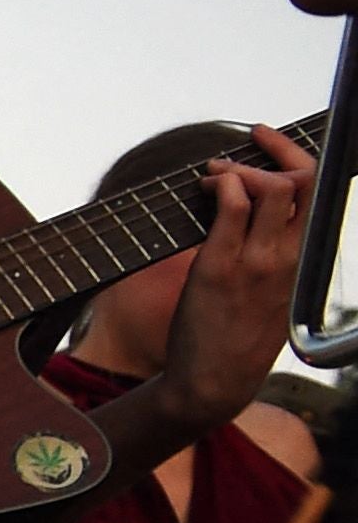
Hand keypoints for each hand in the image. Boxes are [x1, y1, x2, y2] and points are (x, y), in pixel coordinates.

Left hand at [156, 131, 319, 436]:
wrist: (215, 382)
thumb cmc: (237, 337)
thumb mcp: (270, 292)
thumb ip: (271, 254)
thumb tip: (250, 215)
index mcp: (301, 260)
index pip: (319, 192)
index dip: (299, 157)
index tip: (272, 141)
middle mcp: (287, 256)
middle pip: (301, 181)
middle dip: (273, 151)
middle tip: (242, 147)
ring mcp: (256, 261)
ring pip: (269, 189)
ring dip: (238, 169)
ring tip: (213, 174)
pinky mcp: (221, 268)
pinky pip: (230, 208)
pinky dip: (218, 185)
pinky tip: (203, 187)